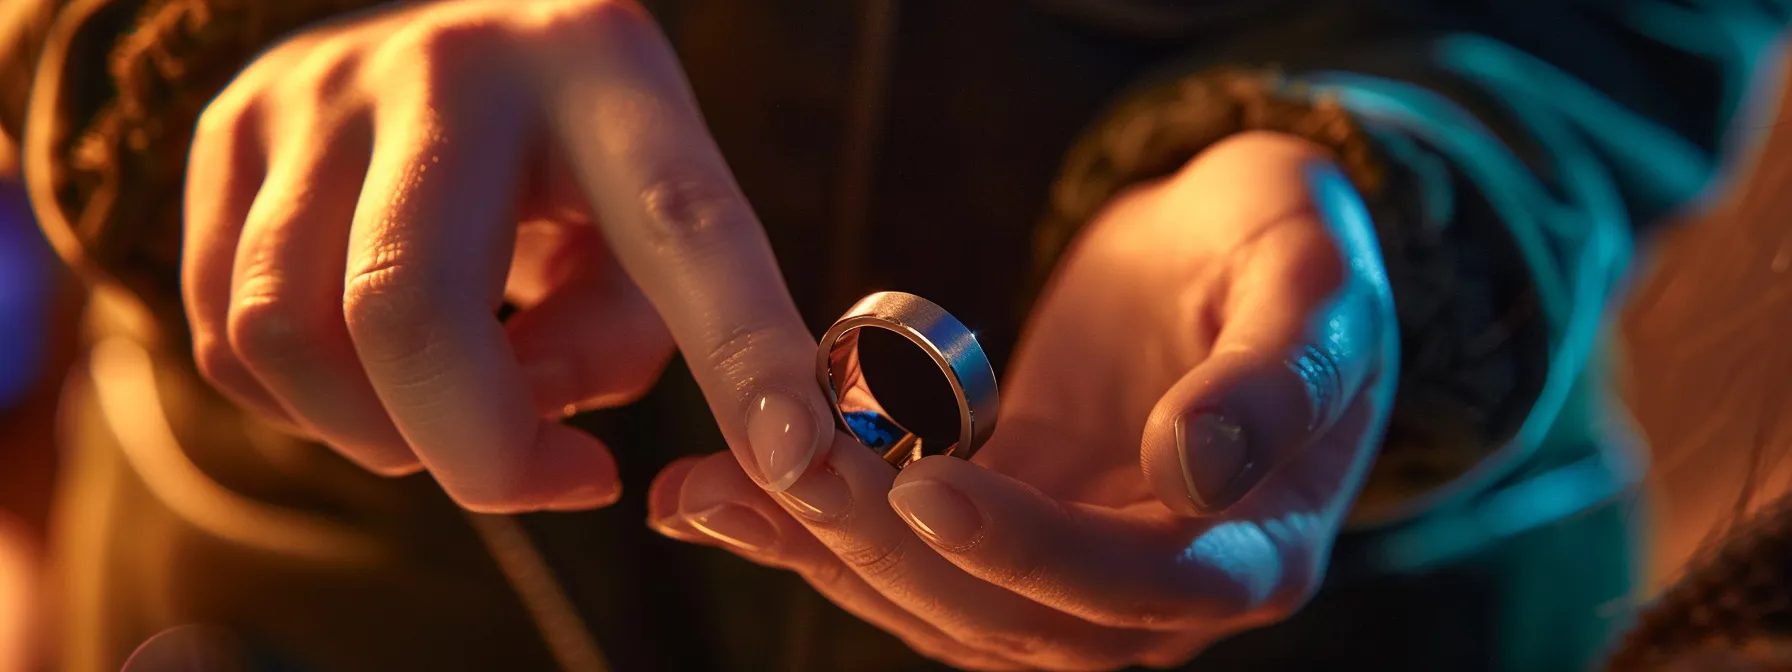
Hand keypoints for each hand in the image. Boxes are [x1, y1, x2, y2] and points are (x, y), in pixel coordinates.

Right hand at [184, 0, 836, 511]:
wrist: (435, 48)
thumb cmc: (570, 169)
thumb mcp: (640, 237)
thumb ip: (616, 345)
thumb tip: (525, 437)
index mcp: (603, 63)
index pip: (681, 219)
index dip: (739, 349)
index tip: (794, 456)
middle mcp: (449, 60)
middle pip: (409, 309)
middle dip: (478, 452)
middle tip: (553, 476)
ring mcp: (317, 88)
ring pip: (288, 335)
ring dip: (378, 435)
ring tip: (458, 408)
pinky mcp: (229, 131)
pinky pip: (228, 338)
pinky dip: (309, 407)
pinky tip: (377, 370)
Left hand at [650, 132, 1399, 669]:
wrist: (1245, 247)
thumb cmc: (1300, 251)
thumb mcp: (1311, 286)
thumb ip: (1272, 383)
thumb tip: (1197, 470)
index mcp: (1256, 552)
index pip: (1134, 587)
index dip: (1029, 552)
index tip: (927, 488)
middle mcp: (1161, 590)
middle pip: (1012, 617)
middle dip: (886, 551)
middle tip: (782, 465)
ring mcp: (1075, 568)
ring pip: (939, 604)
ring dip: (825, 552)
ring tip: (716, 487)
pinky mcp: (1008, 527)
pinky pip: (909, 554)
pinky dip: (817, 529)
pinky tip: (720, 491)